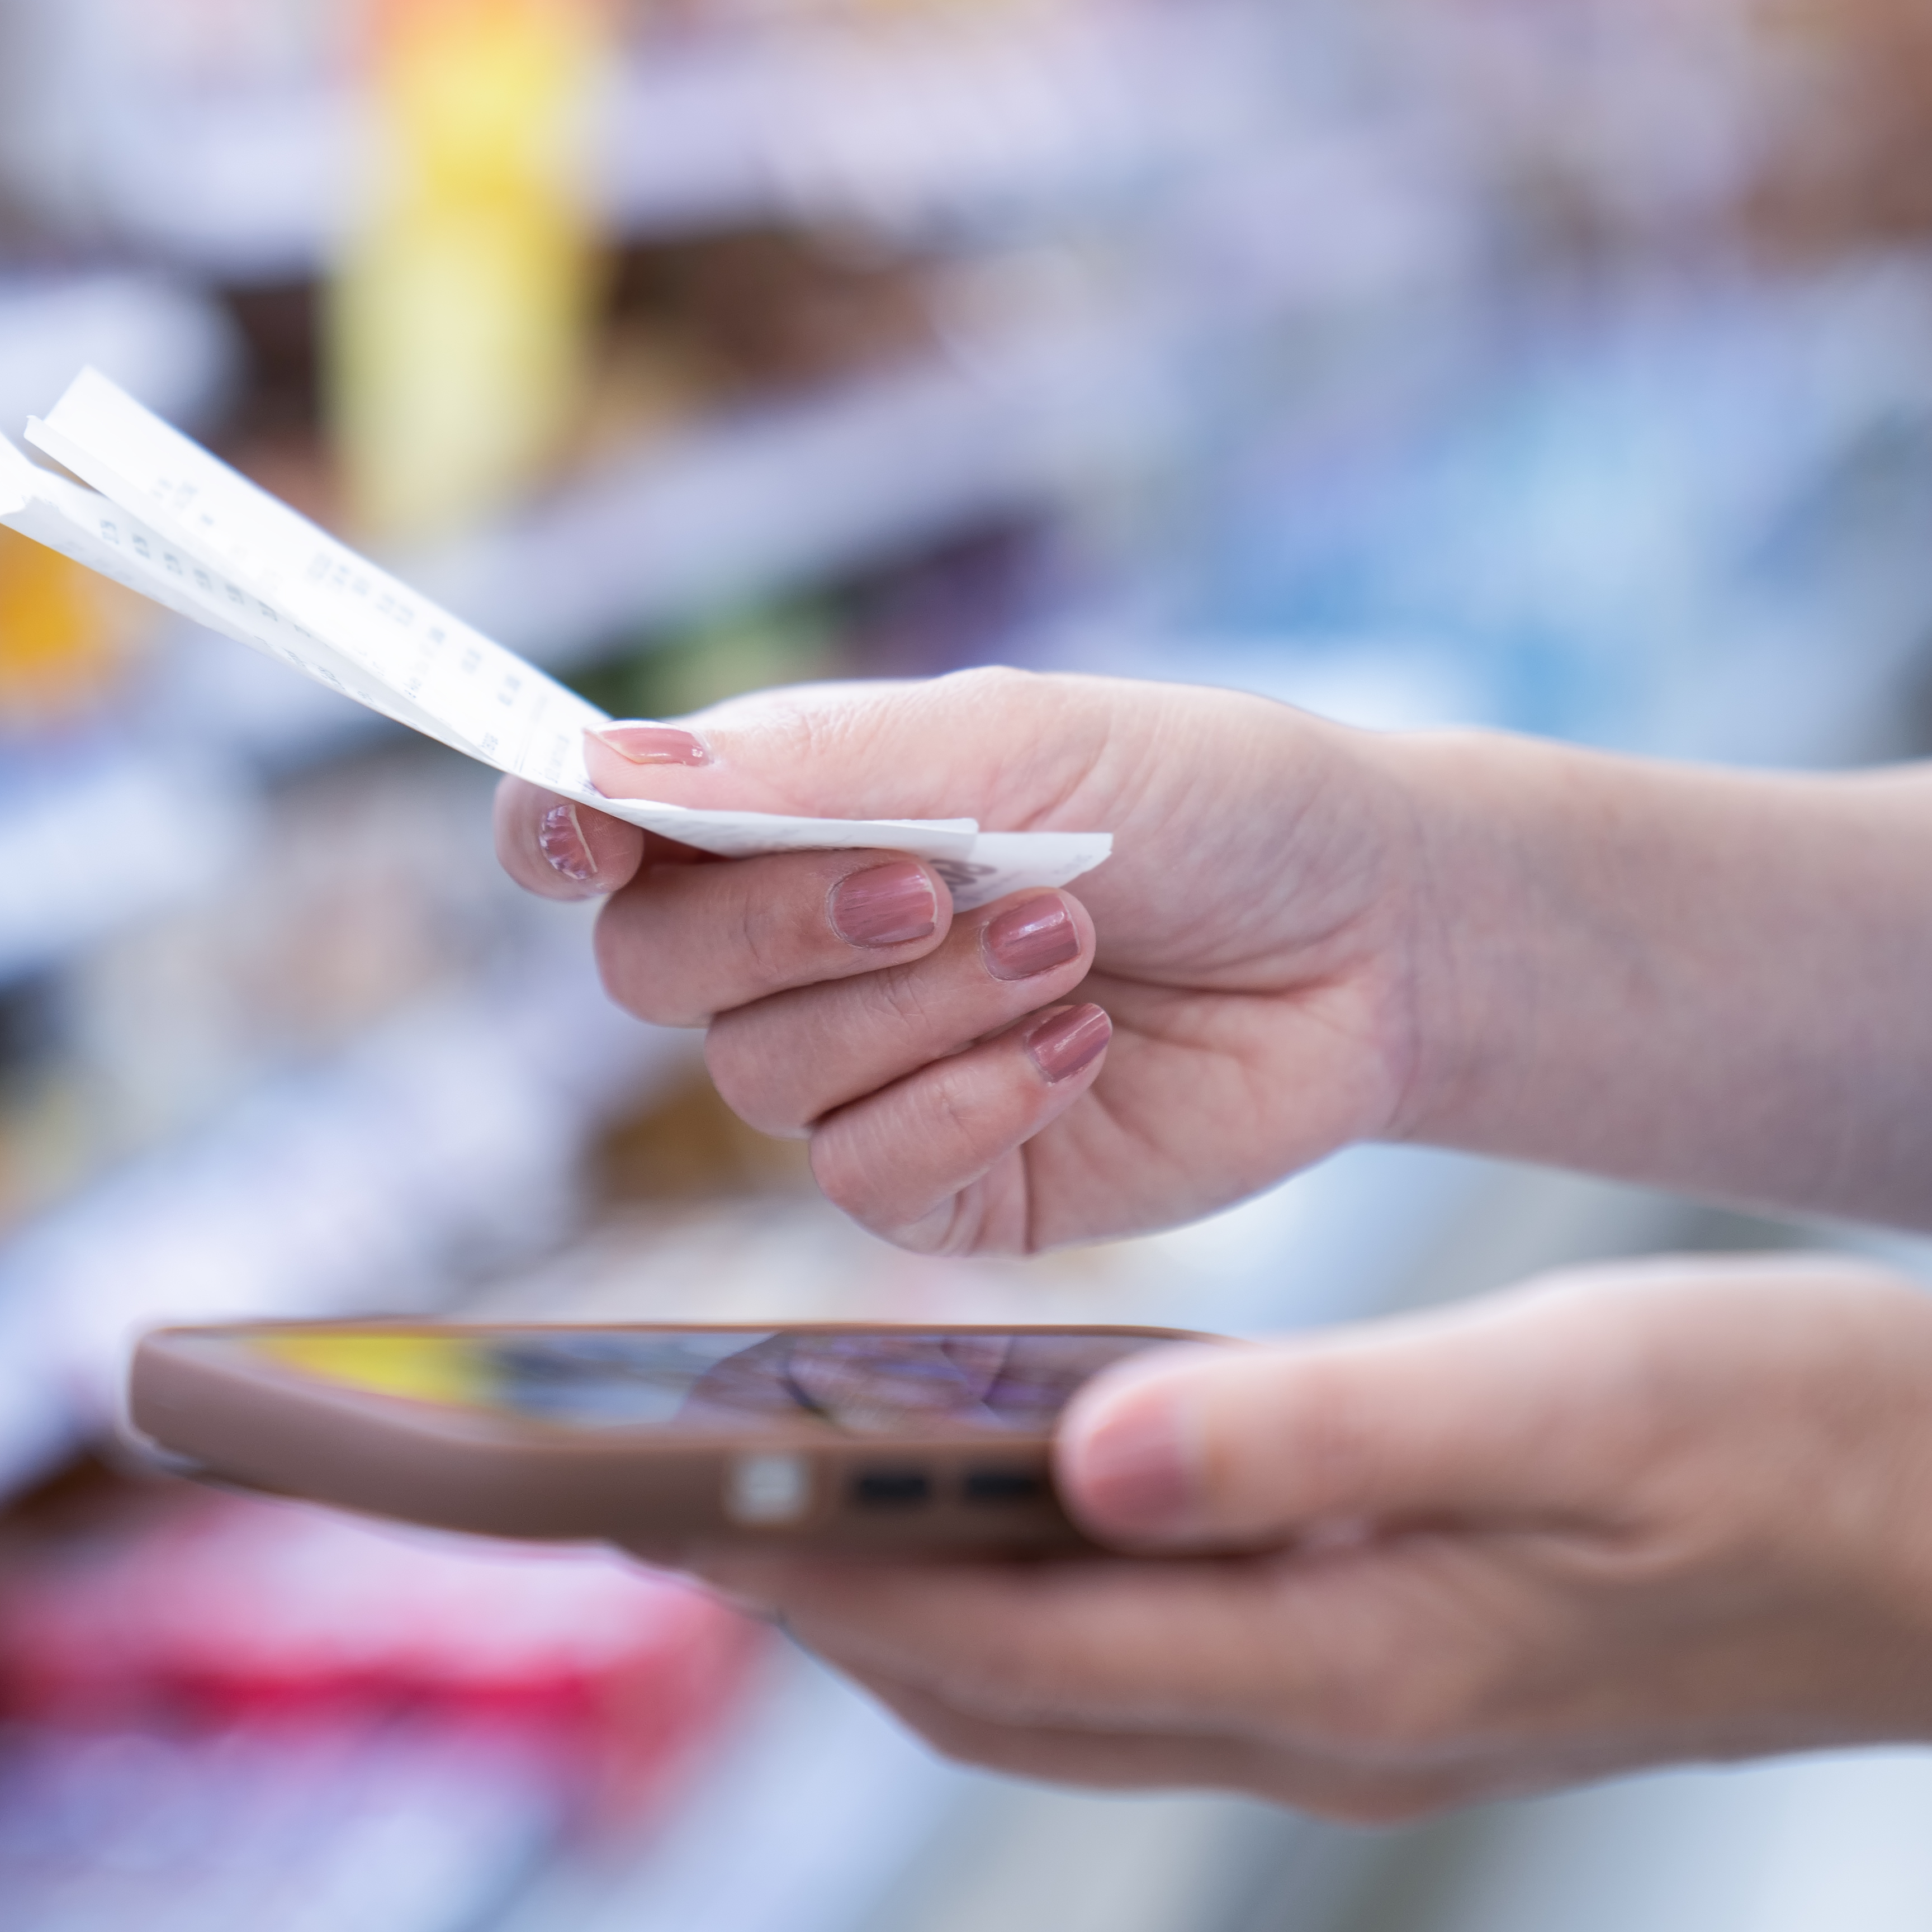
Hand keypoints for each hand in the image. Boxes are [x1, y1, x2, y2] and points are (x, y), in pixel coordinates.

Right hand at [492, 670, 1433, 1251]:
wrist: (1377, 932)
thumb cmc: (1206, 800)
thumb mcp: (1019, 740)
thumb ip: (814, 764)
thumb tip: (602, 770)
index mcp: (783, 816)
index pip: (593, 833)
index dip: (553, 831)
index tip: (580, 830)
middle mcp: (794, 953)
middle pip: (650, 968)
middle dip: (784, 923)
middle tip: (938, 880)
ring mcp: (860, 1079)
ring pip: (761, 1079)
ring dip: (921, 1007)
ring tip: (1072, 946)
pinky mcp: (942, 1191)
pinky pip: (863, 1177)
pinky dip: (968, 1103)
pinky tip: (1079, 1049)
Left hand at [682, 1260, 1931, 1818]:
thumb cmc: (1798, 1439)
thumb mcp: (1568, 1396)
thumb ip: (1325, 1434)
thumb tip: (1091, 1457)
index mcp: (1348, 1649)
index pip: (1005, 1637)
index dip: (822, 1580)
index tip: (667, 1507)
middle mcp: (1329, 1710)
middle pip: (999, 1688)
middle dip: (823, 1611)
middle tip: (670, 1506)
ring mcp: (1367, 1705)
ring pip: (1066, 1682)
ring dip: (919, 1609)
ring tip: (790, 1505)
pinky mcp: (1404, 1662)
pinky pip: (1157, 1653)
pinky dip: (1045, 1594)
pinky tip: (1015, 1502)